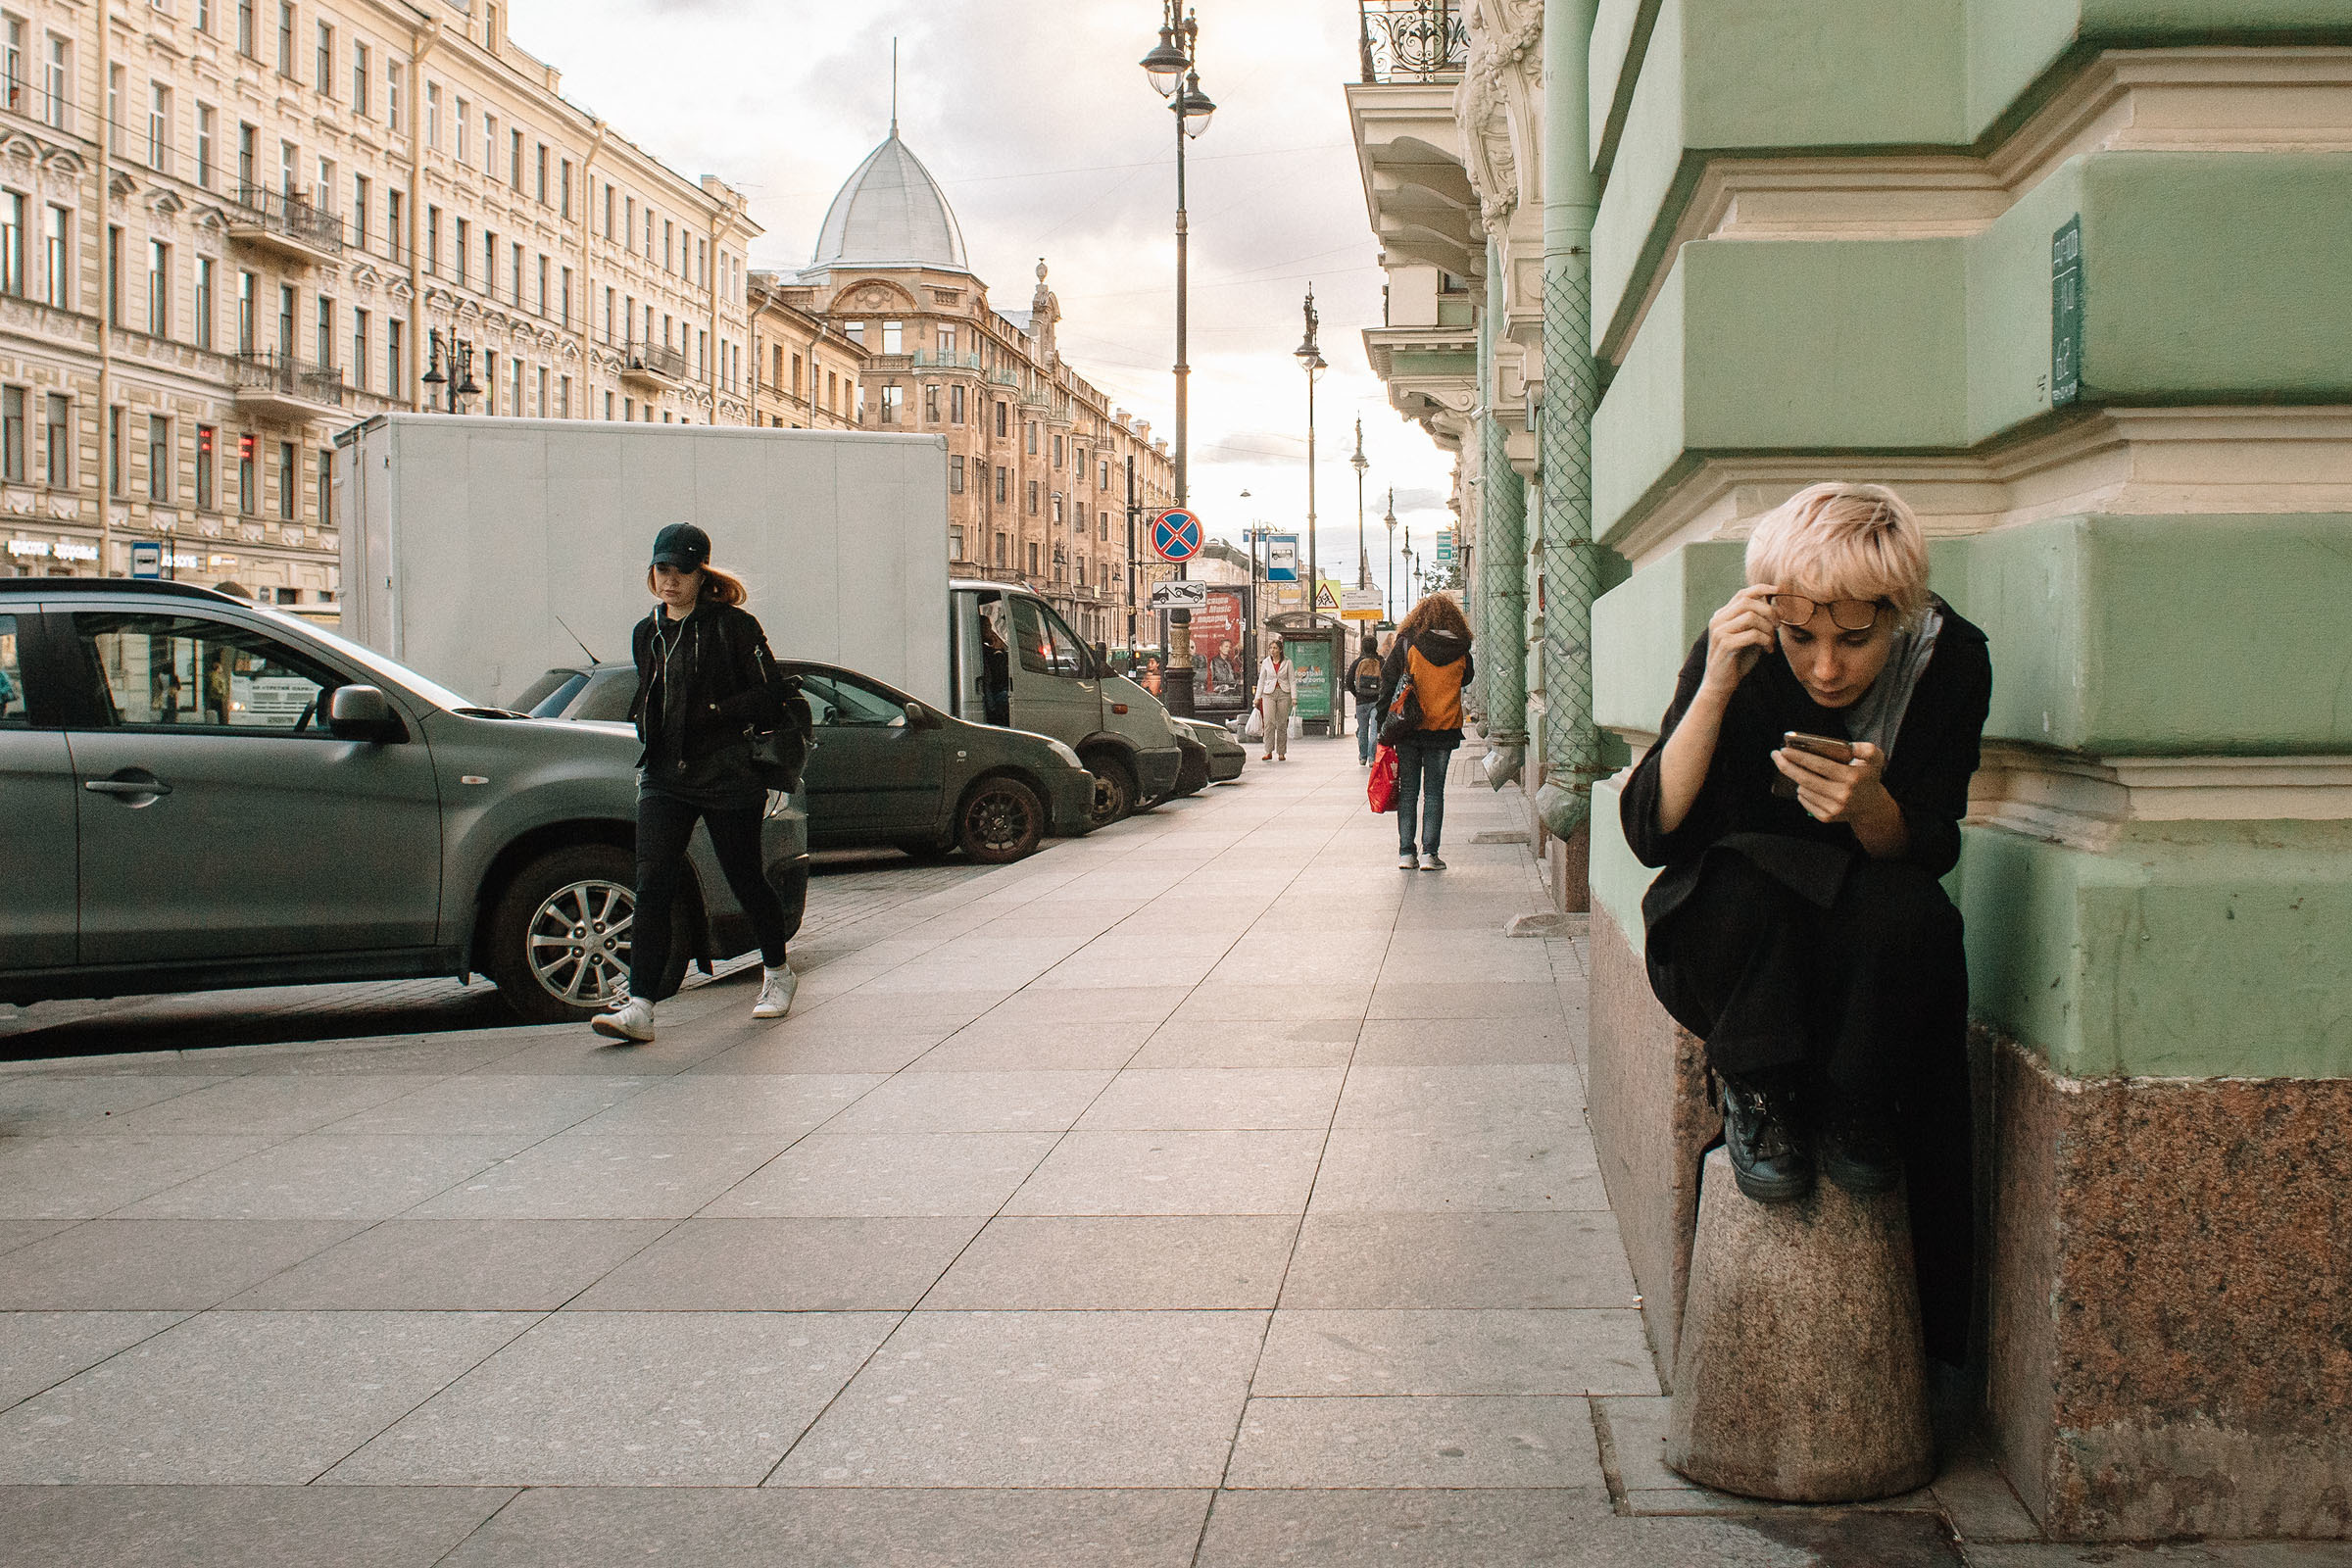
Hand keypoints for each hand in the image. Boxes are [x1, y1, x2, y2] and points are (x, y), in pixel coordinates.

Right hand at [1700, 585, 1779, 699]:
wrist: (1720, 684)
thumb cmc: (1737, 660)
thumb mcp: (1748, 636)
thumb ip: (1756, 622)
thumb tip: (1775, 607)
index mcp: (1722, 615)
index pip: (1742, 594)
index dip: (1761, 588)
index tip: (1778, 590)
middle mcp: (1718, 620)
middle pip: (1748, 602)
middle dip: (1769, 611)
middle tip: (1778, 625)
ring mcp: (1719, 631)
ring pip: (1751, 616)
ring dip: (1768, 628)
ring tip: (1771, 641)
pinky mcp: (1725, 644)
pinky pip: (1752, 634)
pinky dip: (1766, 641)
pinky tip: (1767, 650)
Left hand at [1773, 740, 1890, 825]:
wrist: (1871, 807)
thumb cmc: (1868, 778)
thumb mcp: (1876, 760)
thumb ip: (1867, 749)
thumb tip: (1851, 746)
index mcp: (1850, 777)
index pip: (1819, 765)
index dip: (1799, 757)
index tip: (1784, 750)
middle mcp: (1841, 795)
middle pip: (1805, 779)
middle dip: (1786, 766)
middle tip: (1775, 755)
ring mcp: (1833, 808)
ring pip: (1803, 790)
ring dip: (1797, 779)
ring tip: (1797, 770)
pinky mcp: (1827, 818)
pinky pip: (1805, 802)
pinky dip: (1802, 792)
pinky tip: (1805, 785)